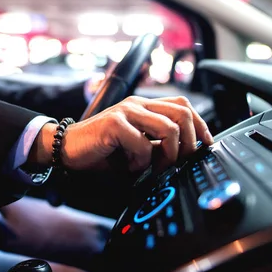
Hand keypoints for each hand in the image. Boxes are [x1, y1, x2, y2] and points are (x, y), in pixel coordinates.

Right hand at [32, 96, 212, 173]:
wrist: (66, 150)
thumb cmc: (101, 150)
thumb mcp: (136, 145)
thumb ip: (156, 144)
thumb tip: (185, 153)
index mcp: (144, 106)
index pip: (183, 105)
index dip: (200, 124)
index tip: (204, 145)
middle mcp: (137, 104)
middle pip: (182, 113)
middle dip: (189, 142)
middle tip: (180, 162)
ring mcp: (126, 111)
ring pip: (168, 129)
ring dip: (167, 155)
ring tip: (154, 168)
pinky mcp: (114, 124)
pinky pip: (143, 144)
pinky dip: (140, 162)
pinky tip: (129, 166)